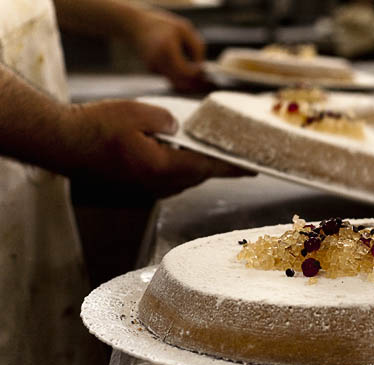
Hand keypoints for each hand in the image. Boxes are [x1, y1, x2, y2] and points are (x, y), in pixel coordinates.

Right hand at [59, 100, 250, 196]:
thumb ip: (167, 120)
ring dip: (198, 165)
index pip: (209, 167)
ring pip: (185, 177)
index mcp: (164, 168)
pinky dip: (180, 166)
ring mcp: (149, 189)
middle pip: (199, 174)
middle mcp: (160, 184)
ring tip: (211, 150)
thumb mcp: (138, 112)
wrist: (63, 144)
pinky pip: (170, 178)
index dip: (234, 167)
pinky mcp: (140, 187)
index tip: (255, 168)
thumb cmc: (97, 127)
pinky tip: (180, 152)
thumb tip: (178, 127)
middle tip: (236, 155)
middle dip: (218, 165)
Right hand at [129, 9, 212, 92]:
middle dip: (193, 82)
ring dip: (186, 79)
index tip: (203, 69)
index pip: (185, 71)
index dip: (197, 74)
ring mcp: (153, 67)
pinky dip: (177, 74)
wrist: (135, 26)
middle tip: (202, 76)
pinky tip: (180, 64)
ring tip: (193, 69)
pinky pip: (169, 77)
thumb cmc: (163, 25)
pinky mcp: (152, 70)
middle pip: (181, 82)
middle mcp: (158, 61)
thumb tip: (202, 67)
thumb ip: (197, 48)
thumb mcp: (184, 29)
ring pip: (176, 82)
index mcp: (167, 48)